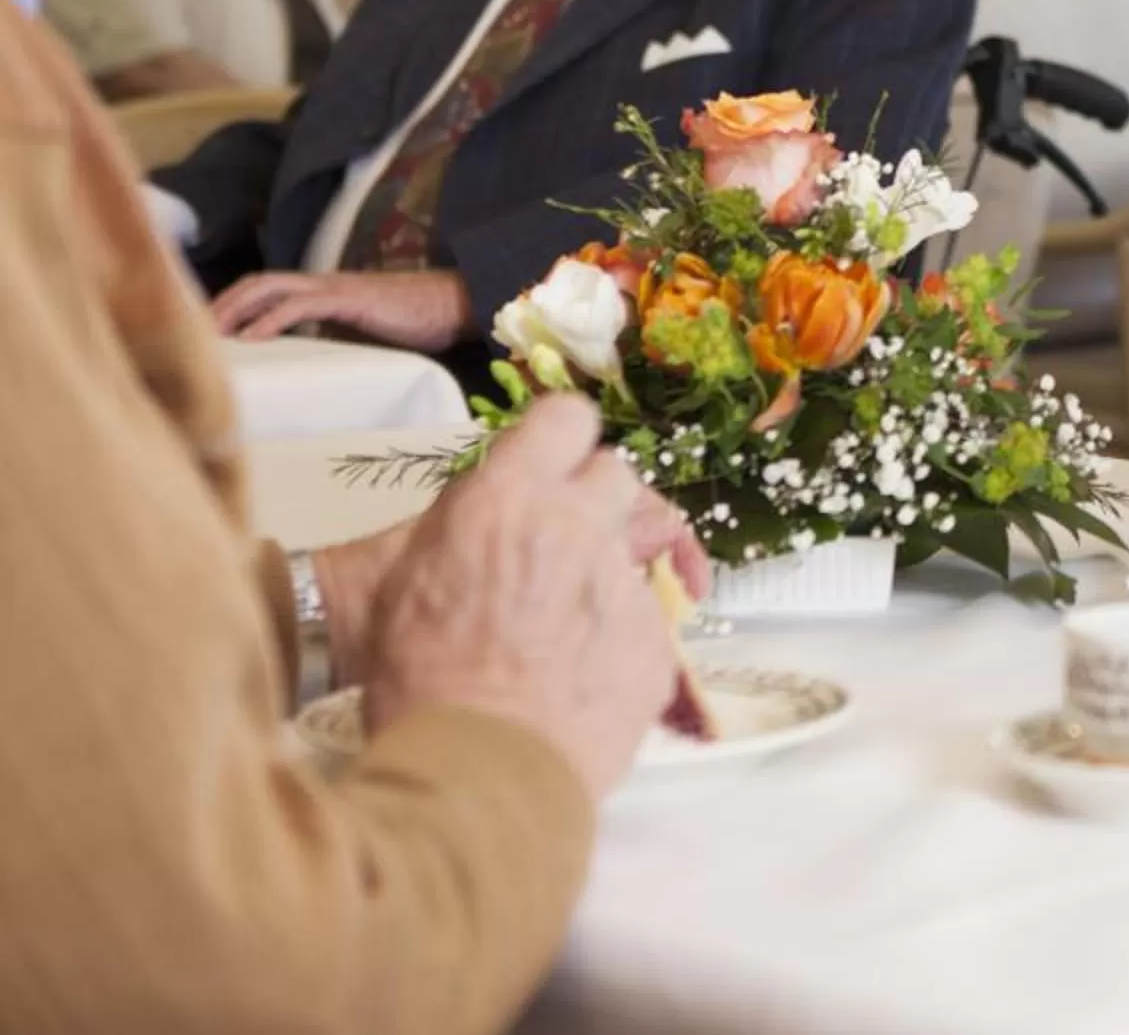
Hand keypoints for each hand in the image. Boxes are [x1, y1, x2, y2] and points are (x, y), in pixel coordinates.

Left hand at [212, 268, 469, 351]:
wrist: (455, 305)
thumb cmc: (418, 323)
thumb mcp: (365, 332)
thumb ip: (335, 337)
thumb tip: (305, 361)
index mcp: (325, 292)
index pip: (267, 289)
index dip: (233, 304)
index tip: (206, 332)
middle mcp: (323, 283)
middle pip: (257, 282)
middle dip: (221, 304)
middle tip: (192, 333)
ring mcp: (335, 288)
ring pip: (270, 287)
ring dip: (234, 309)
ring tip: (210, 334)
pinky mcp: (349, 299)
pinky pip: (300, 305)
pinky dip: (269, 319)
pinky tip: (251, 338)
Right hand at [360, 394, 675, 797]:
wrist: (469, 777)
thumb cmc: (415, 681)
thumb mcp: (405, 578)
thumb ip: (464, 520)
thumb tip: (496, 495)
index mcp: (507, 501)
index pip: (565, 418)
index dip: (560, 441)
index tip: (552, 465)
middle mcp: (576, 527)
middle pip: (616, 475)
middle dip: (592, 502)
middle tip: (559, 546)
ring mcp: (624, 584)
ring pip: (638, 549)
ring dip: (606, 574)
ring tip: (562, 629)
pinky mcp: (656, 641)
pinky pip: (649, 620)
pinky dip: (621, 638)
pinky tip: (581, 675)